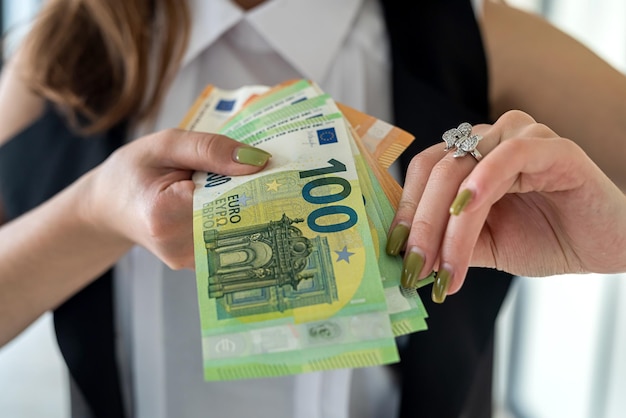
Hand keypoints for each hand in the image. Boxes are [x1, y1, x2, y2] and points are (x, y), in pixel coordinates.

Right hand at [82, 128, 269, 268]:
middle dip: (257, 194)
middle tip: (275, 173)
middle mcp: (178, 245)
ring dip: (250, 205)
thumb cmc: (133, 172)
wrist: (108, 208)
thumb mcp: (165, 145)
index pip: (225, 198)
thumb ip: (210, 149)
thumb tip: (258, 160)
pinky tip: (238, 200)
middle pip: (236, 218)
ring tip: (253, 183)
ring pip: (237, 229)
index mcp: (164, 214)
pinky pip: (229, 238)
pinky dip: (238, 217)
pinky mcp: (197, 263)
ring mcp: (188, 259)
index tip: (273, 167)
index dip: (252, 182)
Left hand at [388, 110, 625, 302]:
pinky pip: (510, 156)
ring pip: (464, 170)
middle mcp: (489, 140)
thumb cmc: (544, 238)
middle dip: (422, 225)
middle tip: (416, 269)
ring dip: (448, 224)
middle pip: (437, 171)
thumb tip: (407, 260)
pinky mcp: (554, 148)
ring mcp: (520, 138)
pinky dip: (484, 181)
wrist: (602, 247)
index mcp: (469, 158)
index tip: (395, 252)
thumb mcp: (482, 245)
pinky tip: (467, 208)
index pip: (423, 173)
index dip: (406, 210)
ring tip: (445, 267)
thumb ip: (447, 241)